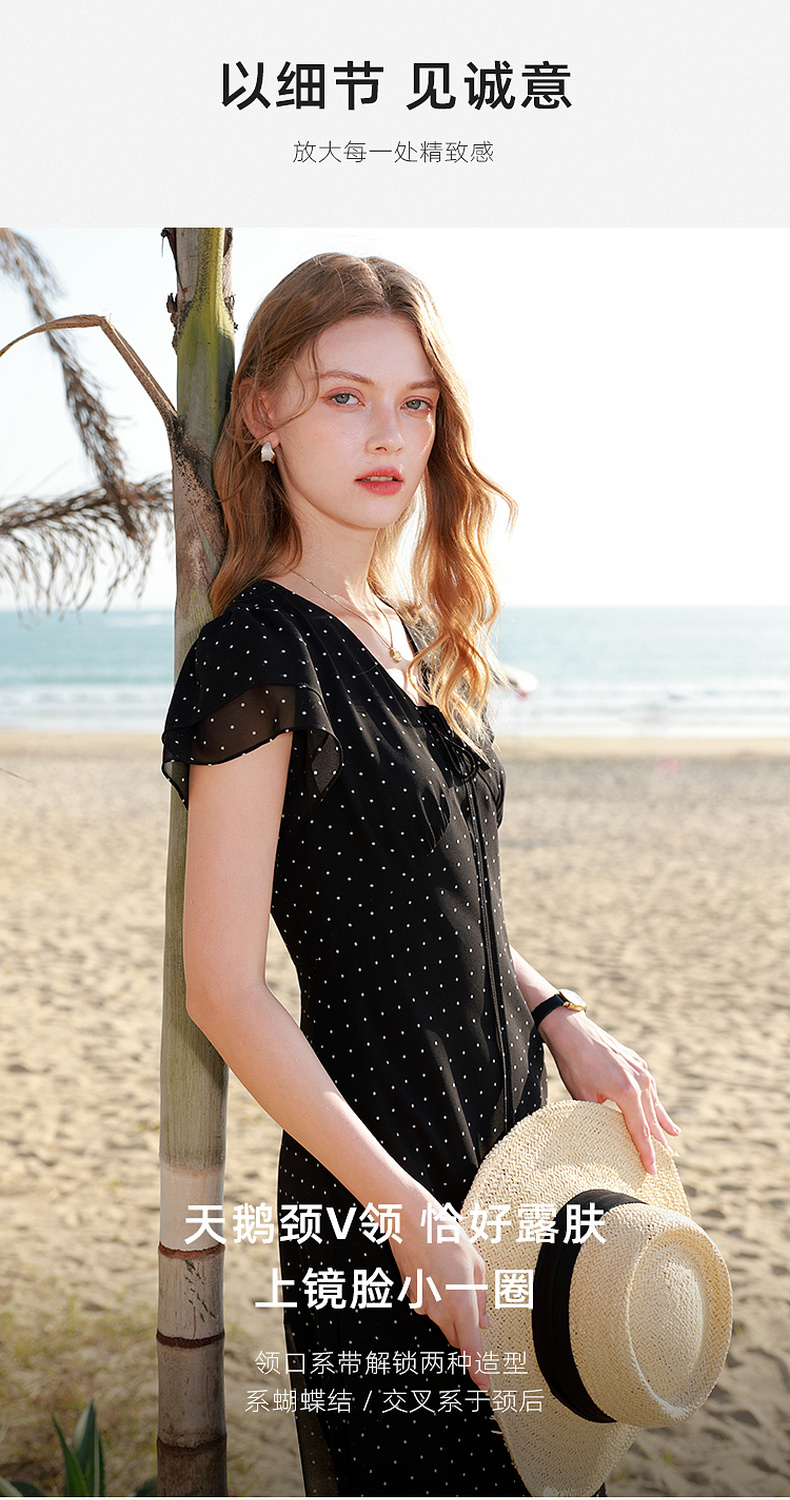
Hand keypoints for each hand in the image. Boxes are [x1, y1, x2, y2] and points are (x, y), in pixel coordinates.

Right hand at [388, 1194, 490, 1389]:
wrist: (409, 1221)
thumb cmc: (446, 1236)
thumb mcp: (476, 1262)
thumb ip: (481, 1297)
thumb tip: (483, 1321)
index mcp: (461, 1304)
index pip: (471, 1347)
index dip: (478, 1369)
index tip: (484, 1385)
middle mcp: (440, 1311)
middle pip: (458, 1336)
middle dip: (467, 1328)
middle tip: (472, 1297)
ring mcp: (423, 1306)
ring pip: (444, 1321)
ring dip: (452, 1309)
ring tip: (452, 1274)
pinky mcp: (411, 1297)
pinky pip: (430, 1307)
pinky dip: (437, 1298)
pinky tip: (436, 1271)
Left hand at [536, 1008, 679, 1173]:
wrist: (572, 1029)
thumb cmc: (574, 1062)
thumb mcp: (583, 1095)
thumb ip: (597, 1116)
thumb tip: (602, 1134)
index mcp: (627, 1092)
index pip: (640, 1131)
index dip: (646, 1153)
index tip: (652, 1171)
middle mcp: (640, 1081)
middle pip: (652, 1119)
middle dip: (659, 1142)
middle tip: (668, 1161)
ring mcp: (641, 1070)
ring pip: (654, 1103)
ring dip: (662, 1122)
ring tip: (673, 1137)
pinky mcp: (637, 1062)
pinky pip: (650, 1088)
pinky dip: (655, 1102)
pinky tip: (659, 1109)